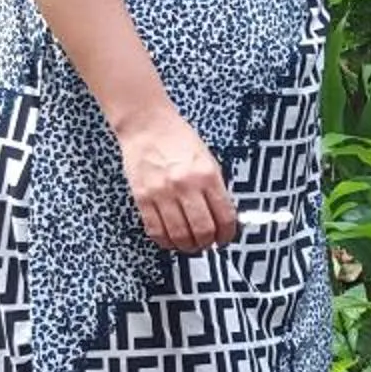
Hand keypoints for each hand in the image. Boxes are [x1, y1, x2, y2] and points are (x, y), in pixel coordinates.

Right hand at [117, 110, 236, 251]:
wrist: (146, 125)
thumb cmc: (178, 139)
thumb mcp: (207, 160)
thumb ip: (215, 188)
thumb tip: (222, 218)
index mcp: (207, 174)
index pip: (224, 216)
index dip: (227, 235)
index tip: (225, 239)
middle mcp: (186, 185)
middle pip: (202, 230)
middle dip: (208, 244)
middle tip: (207, 244)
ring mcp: (162, 193)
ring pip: (179, 235)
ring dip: (187, 246)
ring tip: (190, 245)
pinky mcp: (143, 198)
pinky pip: (156, 230)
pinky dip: (166, 241)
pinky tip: (171, 240)